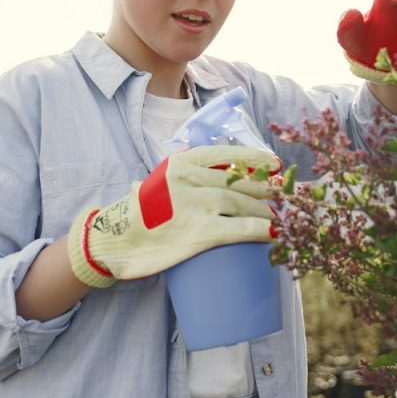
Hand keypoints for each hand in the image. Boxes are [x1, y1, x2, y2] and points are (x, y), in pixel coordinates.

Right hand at [67, 145, 279, 287]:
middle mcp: (190, 179)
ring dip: (267, 211)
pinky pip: (239, 229)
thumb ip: (179, 176)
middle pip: (240, 181)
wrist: (111, 242)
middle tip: (285, 194)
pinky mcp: (199, 233)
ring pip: (243, 204)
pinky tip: (274, 234)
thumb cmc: (136, 215)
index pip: (225, 155)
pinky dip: (260, 230)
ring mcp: (196, 205)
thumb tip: (202, 169)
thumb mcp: (156, 182)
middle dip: (266, 188)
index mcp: (180, 164)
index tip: (274, 163)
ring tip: (281, 218)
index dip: (254, 159)